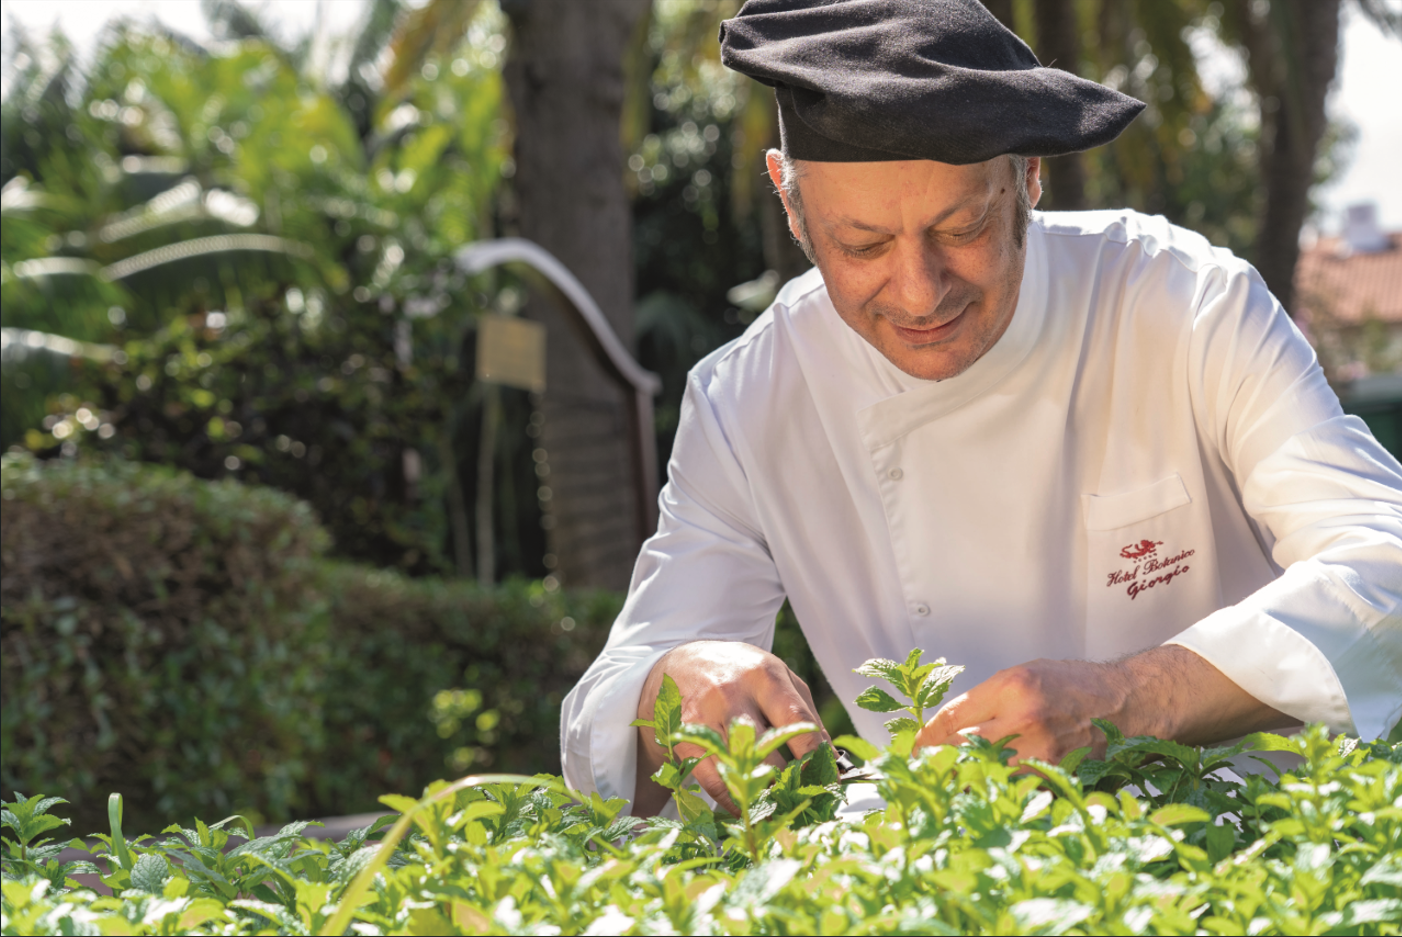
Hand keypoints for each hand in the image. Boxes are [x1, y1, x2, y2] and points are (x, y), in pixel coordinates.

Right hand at [633, 640, 828, 816]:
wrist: (683, 664)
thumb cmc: (742, 673)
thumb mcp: (778, 677)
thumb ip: (806, 714)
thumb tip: (832, 760)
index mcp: (764, 676)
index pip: (796, 722)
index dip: (816, 757)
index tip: (830, 783)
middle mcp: (732, 694)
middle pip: (767, 751)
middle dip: (790, 782)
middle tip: (806, 802)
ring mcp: (704, 717)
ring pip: (739, 770)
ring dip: (764, 796)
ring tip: (781, 810)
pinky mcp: (685, 739)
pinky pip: (714, 782)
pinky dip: (735, 802)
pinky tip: (749, 808)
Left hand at [913, 645, 1293, 764]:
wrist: (1130, 704)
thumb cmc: (1074, 687)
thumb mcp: (1023, 676)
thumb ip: (984, 701)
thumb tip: (944, 730)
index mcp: (1011, 688)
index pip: (951, 720)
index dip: (924, 741)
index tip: (912, 751)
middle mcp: (1025, 721)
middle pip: (960, 754)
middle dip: (935, 767)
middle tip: (918, 776)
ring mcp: (1043, 755)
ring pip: (984, 781)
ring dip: (961, 787)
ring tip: (944, 791)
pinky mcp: (1060, 781)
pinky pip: (1016, 795)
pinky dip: (996, 799)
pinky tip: (983, 800)